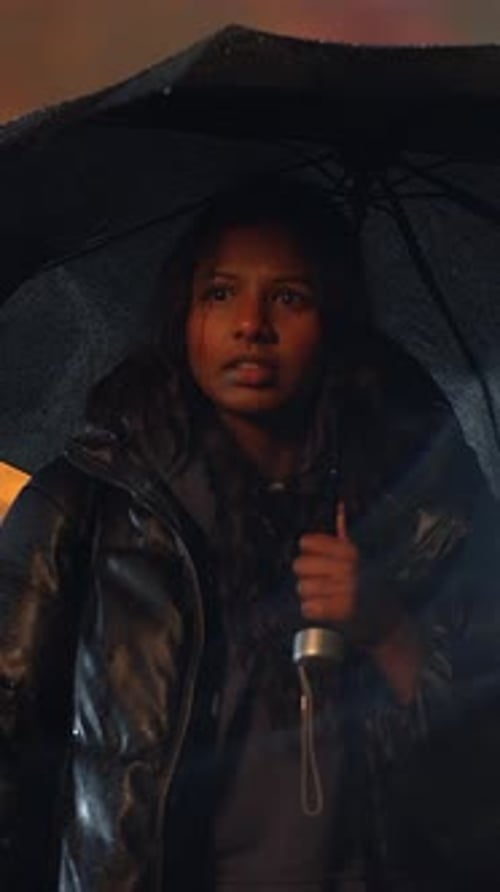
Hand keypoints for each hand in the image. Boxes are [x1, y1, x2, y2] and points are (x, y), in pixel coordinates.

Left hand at [293, 501, 421, 701]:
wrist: (390, 623)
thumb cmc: (374, 589)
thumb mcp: (363, 558)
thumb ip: (345, 536)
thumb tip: (339, 506)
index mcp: (351, 551)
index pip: (308, 542)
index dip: (308, 551)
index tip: (313, 558)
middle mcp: (349, 568)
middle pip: (300, 565)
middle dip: (306, 575)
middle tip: (317, 581)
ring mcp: (346, 590)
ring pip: (303, 587)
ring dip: (309, 594)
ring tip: (321, 597)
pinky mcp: (343, 612)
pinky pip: (309, 607)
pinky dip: (312, 610)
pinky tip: (320, 610)